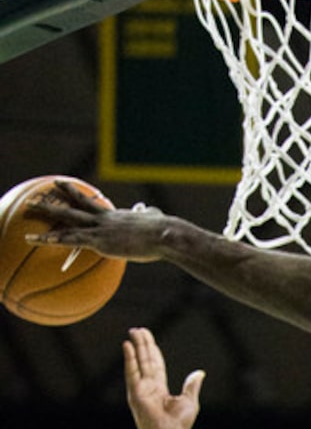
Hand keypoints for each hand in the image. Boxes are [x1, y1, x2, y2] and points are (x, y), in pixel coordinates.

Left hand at [28, 179, 167, 260]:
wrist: (163, 235)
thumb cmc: (164, 231)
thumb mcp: (155, 219)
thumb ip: (149, 213)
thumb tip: (150, 210)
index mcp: (115, 216)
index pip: (90, 205)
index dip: (75, 195)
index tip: (62, 187)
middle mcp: (103, 219)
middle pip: (74, 205)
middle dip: (56, 198)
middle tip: (40, 193)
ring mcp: (99, 229)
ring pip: (66, 220)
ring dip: (46, 215)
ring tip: (27, 210)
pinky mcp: (99, 241)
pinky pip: (70, 239)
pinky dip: (51, 238)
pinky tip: (36, 239)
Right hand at [124, 327, 204, 428]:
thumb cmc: (179, 424)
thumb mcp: (189, 401)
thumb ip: (191, 385)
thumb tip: (199, 373)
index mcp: (159, 389)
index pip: (154, 365)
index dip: (152, 350)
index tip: (148, 337)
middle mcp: (148, 387)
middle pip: (145, 360)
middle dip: (142, 344)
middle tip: (138, 329)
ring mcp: (140, 389)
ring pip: (138, 362)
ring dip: (135, 347)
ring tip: (133, 331)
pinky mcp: (135, 393)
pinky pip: (131, 372)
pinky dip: (129, 359)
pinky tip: (127, 345)